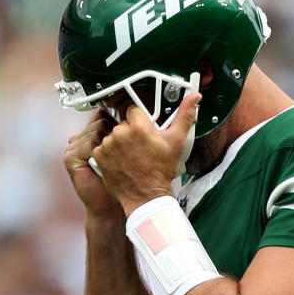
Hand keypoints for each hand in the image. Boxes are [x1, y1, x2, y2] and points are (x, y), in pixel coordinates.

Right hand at [64, 109, 120, 217]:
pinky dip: (101, 151)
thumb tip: (141, 117)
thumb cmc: (121, 181)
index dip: (117, 120)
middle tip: (127, 147)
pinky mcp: (70, 158)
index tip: (130, 126)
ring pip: (97, 130)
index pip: (102, 114)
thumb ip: (124, 135)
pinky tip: (106, 163)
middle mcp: (81, 139)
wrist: (110, 205)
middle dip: (116, 132)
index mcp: (92, 135)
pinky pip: (89, 144)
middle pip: (101, 120)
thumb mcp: (125, 152)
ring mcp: (73, 147)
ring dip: (111, 143)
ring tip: (117, 158)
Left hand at [93, 92, 200, 215]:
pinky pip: (103, 148)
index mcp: (138, 126)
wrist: (146, 196)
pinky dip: (111, 153)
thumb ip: (184, 116)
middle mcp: (120, 133)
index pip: (134, 110)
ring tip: (132, 156)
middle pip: (123, 123)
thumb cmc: (161, 172)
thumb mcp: (176, 142)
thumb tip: (194, 98)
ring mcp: (108, 145)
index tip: (145, 130)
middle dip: (131, 132)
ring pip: (113, 135)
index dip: (141, 120)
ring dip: (120, 143)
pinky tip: (122, 161)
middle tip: (141, 147)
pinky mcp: (99, 156)